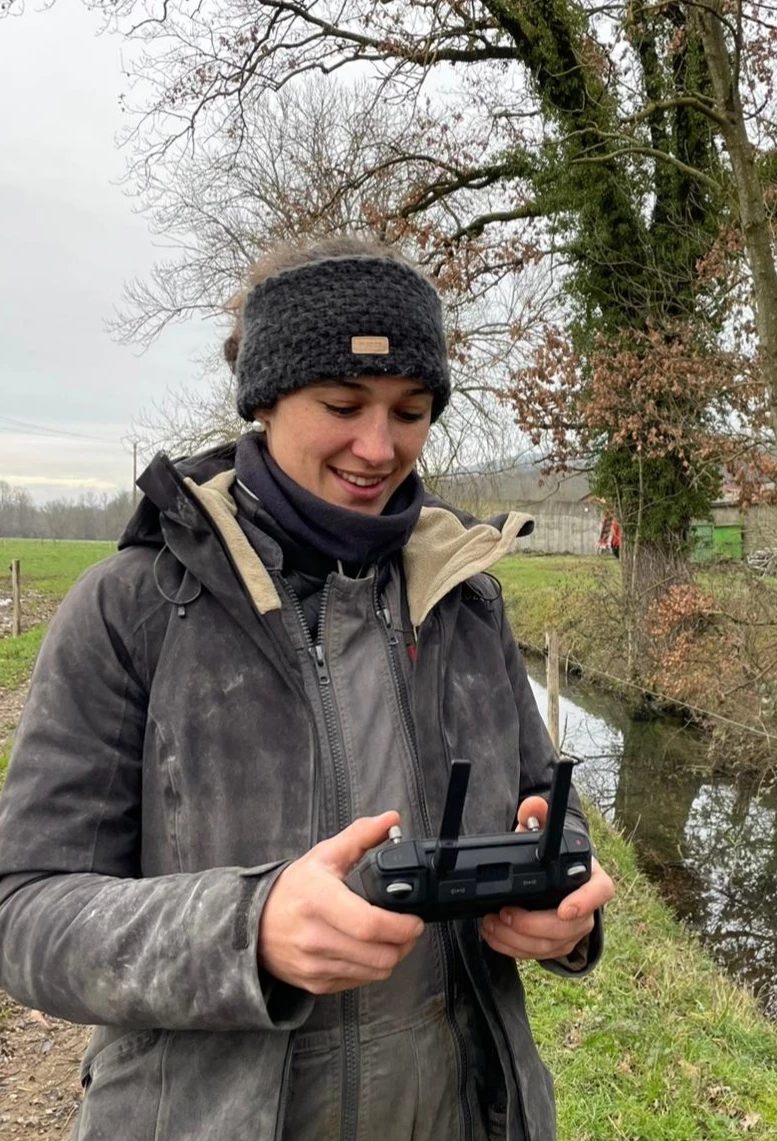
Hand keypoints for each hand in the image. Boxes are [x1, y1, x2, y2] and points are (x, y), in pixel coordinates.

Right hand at [258, 811, 424, 994]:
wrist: (254, 923)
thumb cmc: (292, 889)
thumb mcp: (324, 855)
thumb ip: (360, 835)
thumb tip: (391, 820)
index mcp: (318, 900)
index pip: (368, 924)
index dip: (401, 926)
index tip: (415, 920)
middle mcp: (315, 937)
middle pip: (379, 954)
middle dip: (405, 943)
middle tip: (410, 928)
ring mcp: (315, 964)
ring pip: (374, 972)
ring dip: (393, 956)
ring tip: (394, 938)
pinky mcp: (317, 983)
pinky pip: (359, 981)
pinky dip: (372, 968)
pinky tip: (370, 950)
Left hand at [480, 796, 614, 961]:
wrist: (550, 878)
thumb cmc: (549, 856)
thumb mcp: (541, 834)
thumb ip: (535, 817)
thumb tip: (532, 806)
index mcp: (590, 877)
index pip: (601, 891)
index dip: (585, 902)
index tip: (564, 910)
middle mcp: (587, 907)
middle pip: (569, 927)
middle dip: (533, 924)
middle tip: (505, 913)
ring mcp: (573, 931)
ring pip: (551, 945)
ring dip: (517, 939)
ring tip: (491, 923)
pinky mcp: (556, 945)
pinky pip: (538, 954)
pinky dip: (513, 948)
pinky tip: (494, 935)